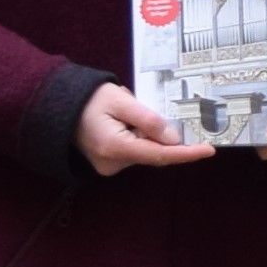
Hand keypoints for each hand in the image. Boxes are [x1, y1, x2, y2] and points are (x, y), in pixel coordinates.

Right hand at [77, 84, 214, 174]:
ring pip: (145, 151)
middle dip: (160, 133)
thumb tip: (173, 139)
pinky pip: (134, 151)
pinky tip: (122, 121)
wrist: (58, 108)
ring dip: (146, 133)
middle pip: (154, 153)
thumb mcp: (121, 100)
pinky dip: (137, 136)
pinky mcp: (109, 164)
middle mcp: (113, 163)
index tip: (208, 150)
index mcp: (116, 147)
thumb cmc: (89, 100)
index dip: (186, 153)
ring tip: (126, 110)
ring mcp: (110, 166)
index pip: (160, 154)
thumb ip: (148, 120)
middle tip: (143, 109)